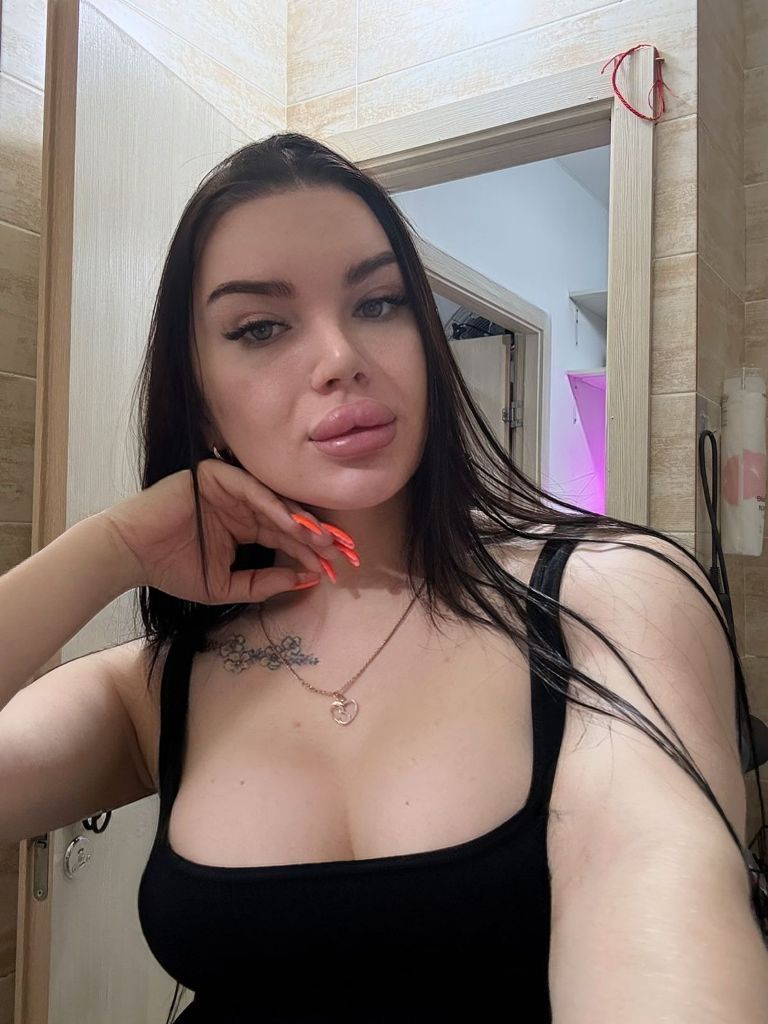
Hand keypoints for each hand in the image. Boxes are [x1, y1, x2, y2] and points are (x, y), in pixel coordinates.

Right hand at [97, 460, 354, 604]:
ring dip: (301, 522)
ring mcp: (231, 488)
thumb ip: (265, 584)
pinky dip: (274, 508)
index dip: (311, 551)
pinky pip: (253, 491)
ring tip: (323, 540)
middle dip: (316, 535)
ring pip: (275, 503)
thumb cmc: (173, 569)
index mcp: (247, 526)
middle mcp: (243, 504)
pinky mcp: (217, 476)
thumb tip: (306, 580)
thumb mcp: (227, 585)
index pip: (287, 536)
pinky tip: (294, 525)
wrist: (132, 554)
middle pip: (289, 517)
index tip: (337, 568)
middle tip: (343, 551)